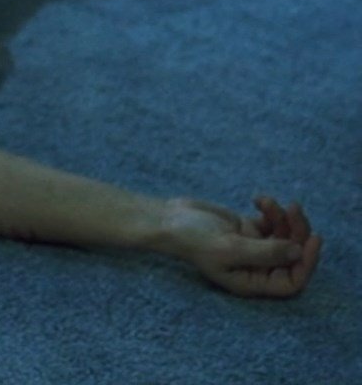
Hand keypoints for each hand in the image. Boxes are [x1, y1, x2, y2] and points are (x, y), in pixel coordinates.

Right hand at [160, 196, 321, 297]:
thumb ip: (265, 252)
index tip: (312, 239)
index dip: (307, 263)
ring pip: (285, 236)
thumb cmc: (192, 238)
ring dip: (284, 217)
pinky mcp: (248, 230)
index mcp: (251, 282)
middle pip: (292, 256)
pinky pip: (273, 222)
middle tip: (293, 209)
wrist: (169, 219)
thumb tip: (298, 252)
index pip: (291, 281)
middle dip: (297, 232)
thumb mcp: (229, 247)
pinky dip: (271, 210)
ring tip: (270, 202)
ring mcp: (253, 249)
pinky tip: (258, 199)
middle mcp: (255, 269)